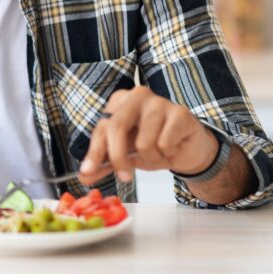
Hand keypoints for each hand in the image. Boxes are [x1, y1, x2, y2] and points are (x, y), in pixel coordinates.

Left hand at [78, 86, 218, 184]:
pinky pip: (164, 143)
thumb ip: (105, 163)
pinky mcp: (180, 113)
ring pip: (143, 142)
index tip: (86, 172)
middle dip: (118, 157)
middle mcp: (137, 96)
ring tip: (159, 153)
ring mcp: (160, 102)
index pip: (102, 127)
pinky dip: (167, 154)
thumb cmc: (155, 146)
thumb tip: (84, 176)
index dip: (94, 152)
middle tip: (125, 177)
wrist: (189, 149)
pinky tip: (174, 147)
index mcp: (120, 101)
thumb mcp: (127, 155)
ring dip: (151, 157)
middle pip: (117, 127)